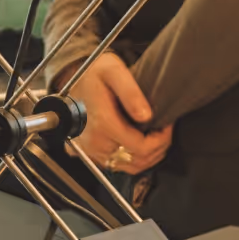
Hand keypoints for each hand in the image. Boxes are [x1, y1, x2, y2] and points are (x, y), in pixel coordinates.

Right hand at [63, 53, 171, 178]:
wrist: (72, 79)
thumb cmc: (93, 73)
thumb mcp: (113, 71)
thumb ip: (131, 92)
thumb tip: (146, 116)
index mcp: (103, 123)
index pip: (142, 148)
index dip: (161, 140)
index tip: (166, 126)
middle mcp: (96, 141)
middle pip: (138, 160)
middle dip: (158, 148)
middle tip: (164, 131)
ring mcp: (92, 150)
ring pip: (130, 167)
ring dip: (148, 157)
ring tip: (155, 139)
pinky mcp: (90, 153)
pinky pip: (118, 166)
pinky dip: (134, 160)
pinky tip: (140, 146)